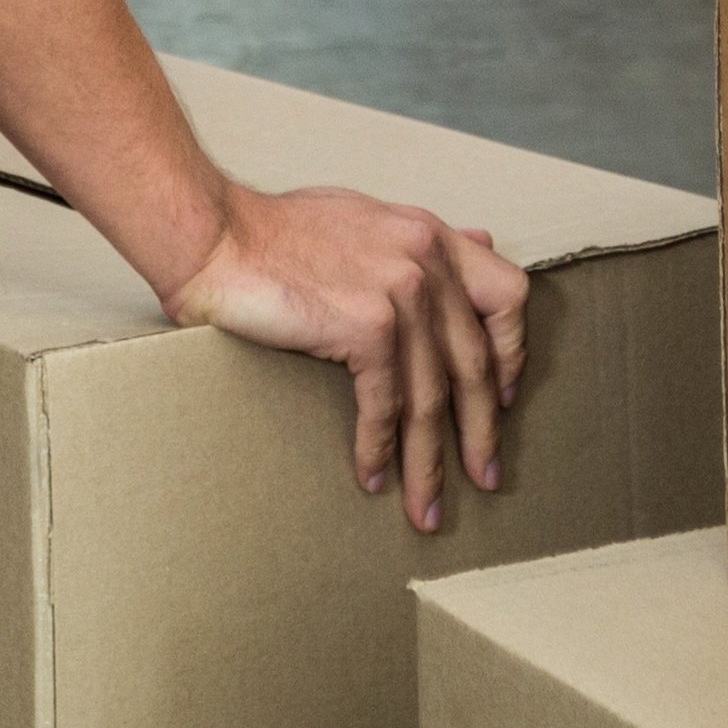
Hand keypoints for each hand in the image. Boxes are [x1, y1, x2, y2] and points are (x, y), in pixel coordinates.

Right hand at [169, 186, 533, 532]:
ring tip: (426, 508)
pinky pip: (385, 405)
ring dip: (429, 463)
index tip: (504, 399)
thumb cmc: (274, 231)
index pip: (507, 295)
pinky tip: (372, 476)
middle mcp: (426, 260)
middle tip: (484, 477)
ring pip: (431, 397)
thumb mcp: (365, 220)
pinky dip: (380, 448)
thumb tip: (477, 242)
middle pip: (476, 363)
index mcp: (430, 235)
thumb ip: (419, 241)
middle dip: (482, 431)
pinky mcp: (365, 325)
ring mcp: (400, 292)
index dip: (512, 354)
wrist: (215, 236)